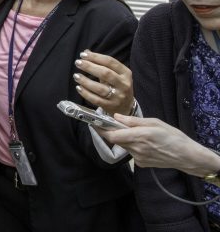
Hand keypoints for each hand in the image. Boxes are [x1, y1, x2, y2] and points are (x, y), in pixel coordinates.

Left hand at [73, 50, 133, 115]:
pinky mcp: (110, 106)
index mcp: (126, 73)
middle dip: (90, 67)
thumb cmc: (117, 86)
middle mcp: (123, 84)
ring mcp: (117, 96)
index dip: (96, 57)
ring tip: (76, 76)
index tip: (83, 55)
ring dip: (86, 81)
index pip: (110, 62)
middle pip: (105, 73)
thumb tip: (86, 52)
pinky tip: (79, 87)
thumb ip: (101, 63)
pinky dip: (86, 93)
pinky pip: (96, 100)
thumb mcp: (114, 73)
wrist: (126, 106)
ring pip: (100, 88)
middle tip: (78, 63)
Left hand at [98, 115, 219, 177]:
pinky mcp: (141, 164)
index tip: (93, 122)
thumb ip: (133, 121)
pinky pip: (131, 152)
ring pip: (123, 145)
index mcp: (139, 136)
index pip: (113, 135)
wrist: (186, 156)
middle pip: (116, 140)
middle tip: (113, 123)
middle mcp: (136, 149)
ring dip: (124, 138)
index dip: (101, 129)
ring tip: (137, 133)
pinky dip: (132, 145)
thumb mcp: (154, 122)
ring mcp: (138, 158)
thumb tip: (116, 117)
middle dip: (112, 131)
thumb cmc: (173, 136)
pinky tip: (144, 143)